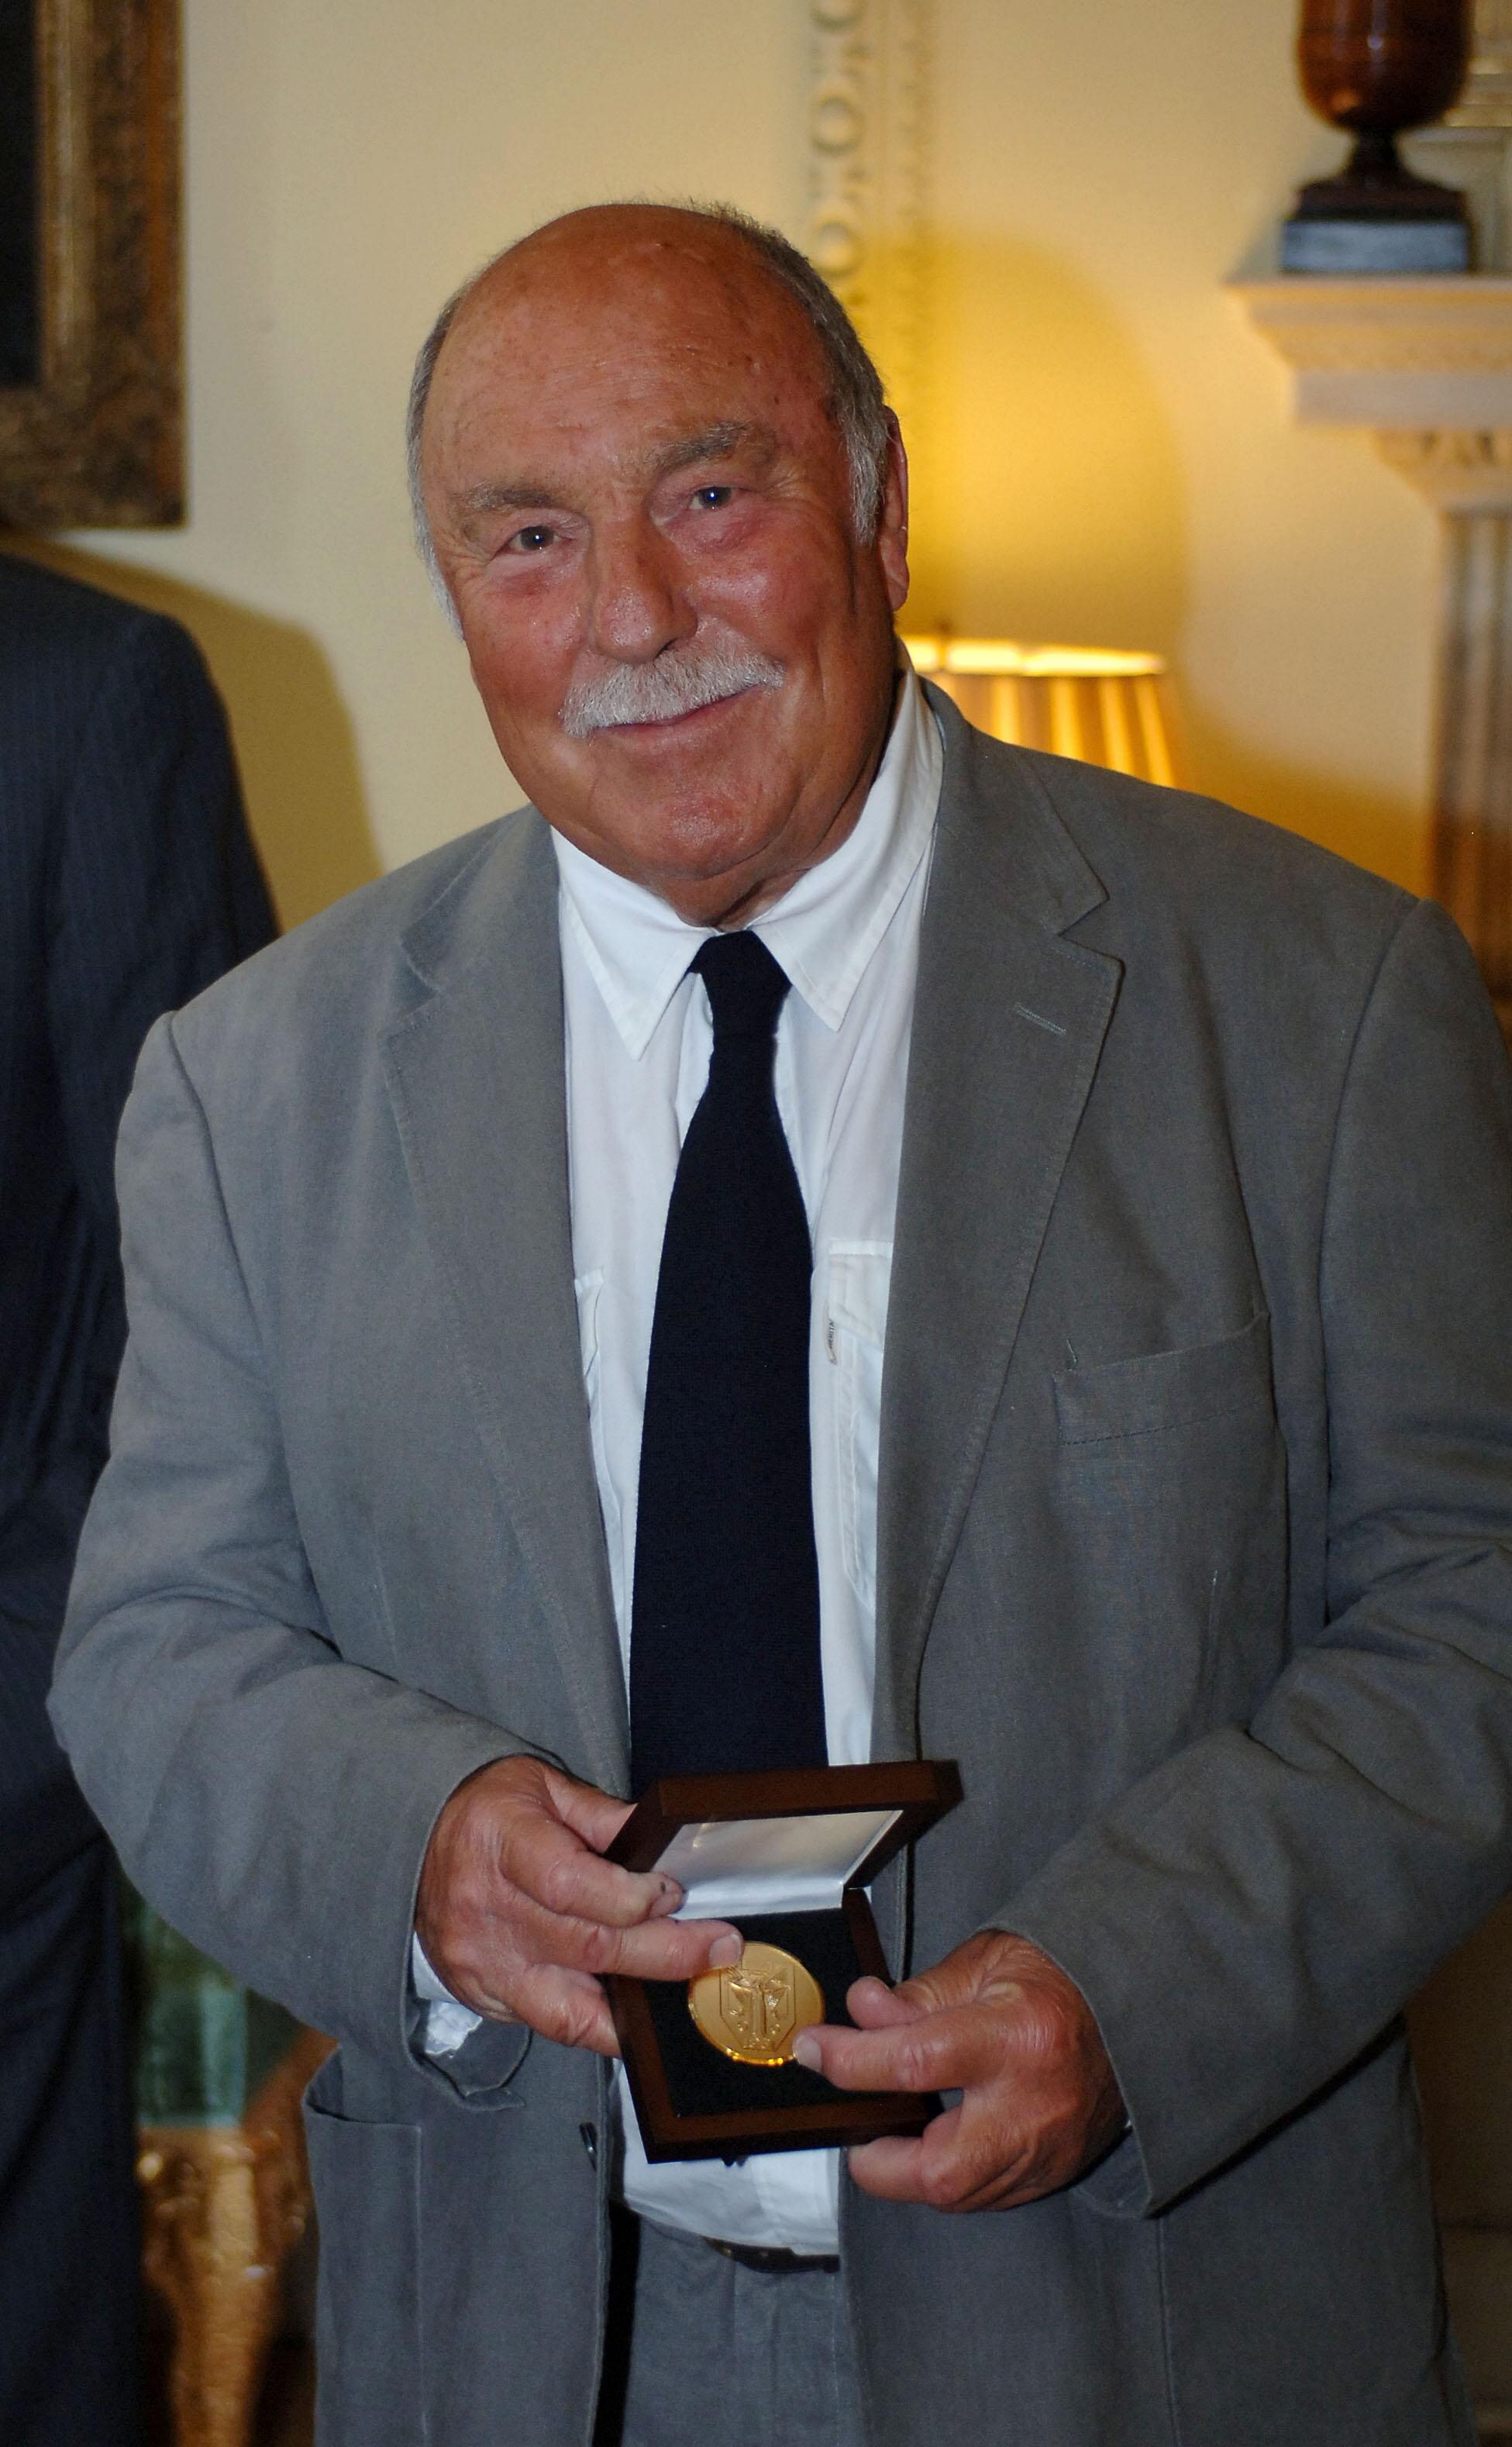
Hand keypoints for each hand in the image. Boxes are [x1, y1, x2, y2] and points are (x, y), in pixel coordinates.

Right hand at [415, 1755, 741, 2055]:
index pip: (572, 1885)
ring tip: (684, 1998)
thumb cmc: (485, 1807)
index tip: (673, 1893)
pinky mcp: (478, 1992)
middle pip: (587, 1948)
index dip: (633, 1897)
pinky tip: (630, 2012)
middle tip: (718, 1949)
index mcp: (503, 1844)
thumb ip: (603, 1816)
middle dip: (665, 1954)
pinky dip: (591, 2024)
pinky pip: (544, 2023)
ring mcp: (480, 1962)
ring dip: (633, 2009)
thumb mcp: (542, 1786)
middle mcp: (487, 1910)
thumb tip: (664, 1843)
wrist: (411, 1836)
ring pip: (566, 2009)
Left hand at [792, 1930, 1125, 2210]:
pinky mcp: (1056, 2171)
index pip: (914, 2061)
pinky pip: (987, 2194)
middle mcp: (1035, 2105)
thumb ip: (918, 1996)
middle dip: (882, 2162)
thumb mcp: (985, 1962)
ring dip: (913, 2168)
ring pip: (960, 2195)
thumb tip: (860, 2013)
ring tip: (899, 2124)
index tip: (812, 2049)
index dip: (850, 2060)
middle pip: (939, 2172)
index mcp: (1017, 2036)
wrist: (1134, 2004)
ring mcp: (1051, 2149)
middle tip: (860, 2129)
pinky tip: (942, 2135)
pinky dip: (951, 2172)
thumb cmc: (1057, 1975)